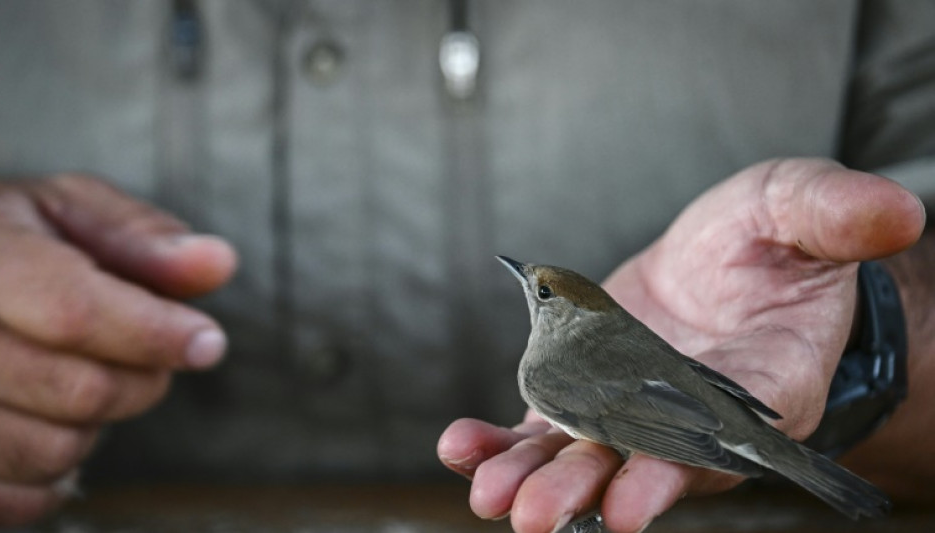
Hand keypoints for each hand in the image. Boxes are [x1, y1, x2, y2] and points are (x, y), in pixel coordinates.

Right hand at [0, 174, 236, 525]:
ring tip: (75, 376)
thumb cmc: (16, 242)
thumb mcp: (72, 212)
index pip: (71, 311)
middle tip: (142, 352)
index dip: (152, 334)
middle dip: (139, 378)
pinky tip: (41, 420)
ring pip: (49, 450)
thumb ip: (141, 237)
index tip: (207, 342)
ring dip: (91, 425)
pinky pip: (13, 499)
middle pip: (75, 390)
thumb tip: (217, 262)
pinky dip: (50, 472)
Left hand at [439, 158, 924, 531]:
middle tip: (538, 517)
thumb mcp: (800, 210)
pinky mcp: (587, 396)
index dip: (679, 468)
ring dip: (536, 480)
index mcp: (761, 384)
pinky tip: (464, 445)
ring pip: (583, 456)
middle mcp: (691, 415)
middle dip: (588, 490)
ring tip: (489, 496)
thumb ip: (834, 212)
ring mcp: (632, 410)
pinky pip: (542, 430)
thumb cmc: (775, 246)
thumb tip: (897, 208)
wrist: (728, 264)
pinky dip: (503, 441)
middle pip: (640, 462)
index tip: (634, 500)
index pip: (723, 436)